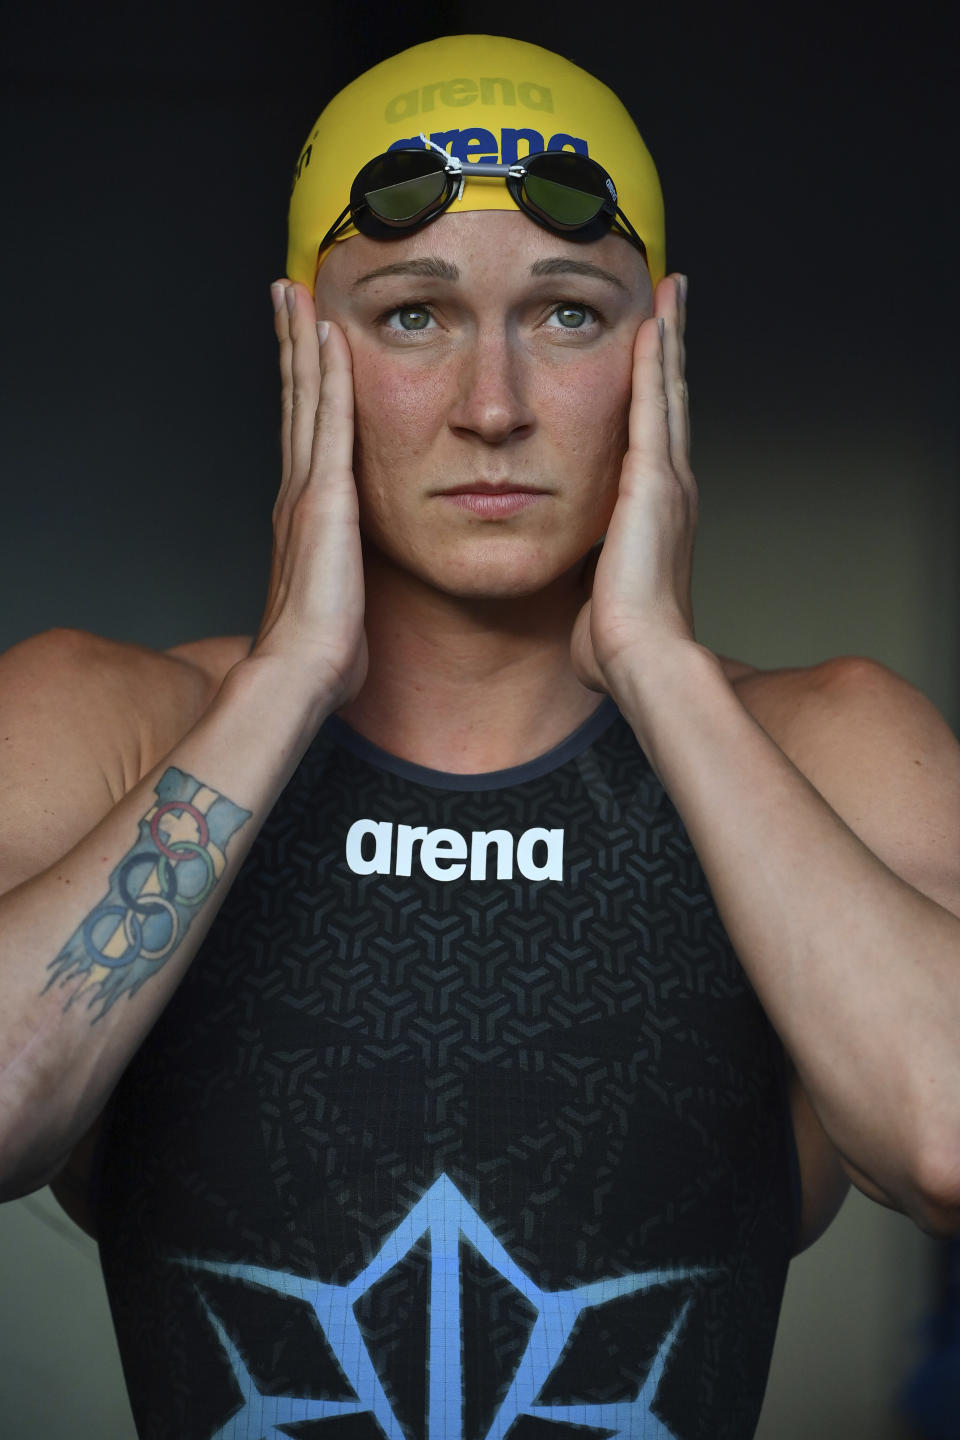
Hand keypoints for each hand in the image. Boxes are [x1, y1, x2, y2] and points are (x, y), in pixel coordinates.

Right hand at [253, 282, 367, 709]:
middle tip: (284, 292)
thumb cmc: (322, 652)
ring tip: (294, 293)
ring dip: (301, 340)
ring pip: (305, 396)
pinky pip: (330, 419)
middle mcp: (297, 491)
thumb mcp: (339, 604)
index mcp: (302, 514)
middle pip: (295, 400)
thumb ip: (343, 581)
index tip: (300, 346)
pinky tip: (328, 335)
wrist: (302, 669)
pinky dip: (328, 374)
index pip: (303, 433)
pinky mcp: (325, 495)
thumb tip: (353, 594)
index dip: (301, 386)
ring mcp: (307, 489)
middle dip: (290, 343)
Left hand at [571, 273, 696, 694]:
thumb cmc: (617, 645)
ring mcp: (667, 482)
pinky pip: (651, 407)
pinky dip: (654, 363)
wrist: (641, 659)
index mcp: (657, 516)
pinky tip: (653, 323)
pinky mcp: (653, 482)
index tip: (653, 361)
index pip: (653, 440)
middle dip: (670, 352)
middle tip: (674, 303)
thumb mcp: (595, 600)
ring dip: (668, 341)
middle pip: (669, 403)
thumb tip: (572, 594)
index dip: (656, 397)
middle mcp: (671, 490)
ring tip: (671, 295)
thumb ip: (586, 583)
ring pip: (667, 393)